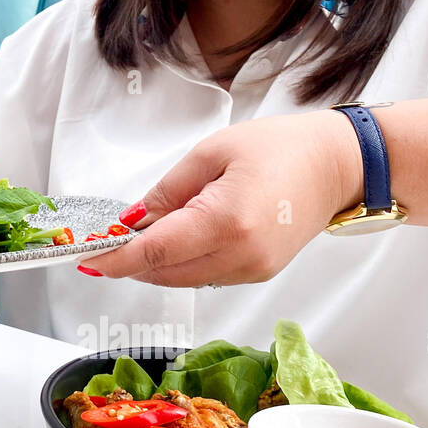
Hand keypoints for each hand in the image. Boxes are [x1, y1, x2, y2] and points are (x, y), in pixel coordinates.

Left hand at [87, 110, 363, 286]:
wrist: (340, 165)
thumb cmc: (280, 147)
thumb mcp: (212, 153)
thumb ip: (168, 191)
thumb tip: (131, 220)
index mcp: (225, 221)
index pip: (154, 252)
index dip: (116, 259)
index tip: (87, 258)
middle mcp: (239, 255)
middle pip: (165, 272)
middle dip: (130, 261)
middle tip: (103, 244)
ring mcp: (252, 269)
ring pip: (183, 280)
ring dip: (153, 265)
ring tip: (134, 240)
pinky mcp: (259, 273)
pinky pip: (205, 276)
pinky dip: (180, 265)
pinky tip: (171, 242)